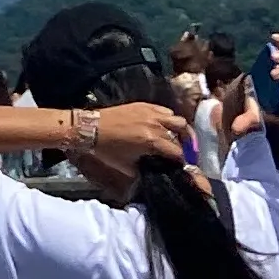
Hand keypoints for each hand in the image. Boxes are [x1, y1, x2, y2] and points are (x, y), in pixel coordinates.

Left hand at [81, 100, 197, 186]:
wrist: (91, 128)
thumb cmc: (107, 149)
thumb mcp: (128, 166)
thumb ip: (146, 170)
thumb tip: (157, 173)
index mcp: (152, 141)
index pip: (177, 152)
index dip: (182, 162)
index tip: (183, 167)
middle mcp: (155, 124)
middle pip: (182, 134)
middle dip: (186, 146)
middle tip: (186, 153)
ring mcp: (151, 112)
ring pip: (177, 119)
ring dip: (181, 130)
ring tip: (180, 139)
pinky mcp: (144, 105)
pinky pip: (165, 110)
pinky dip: (169, 119)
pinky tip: (165, 126)